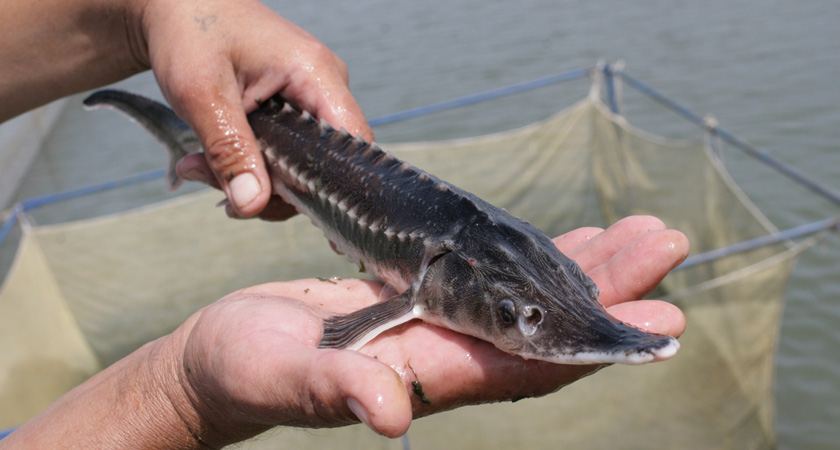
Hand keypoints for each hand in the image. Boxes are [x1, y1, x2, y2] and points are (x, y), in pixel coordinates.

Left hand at [139, 0, 373, 218]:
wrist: (175, 4)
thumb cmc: (190, 30)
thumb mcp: (202, 94)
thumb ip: (231, 152)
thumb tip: (253, 205)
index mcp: (317, 75)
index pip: (351, 149)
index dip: (335, 192)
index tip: (305, 224)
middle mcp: (324, 89)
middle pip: (324, 168)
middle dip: (269, 188)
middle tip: (213, 183)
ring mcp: (310, 101)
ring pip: (299, 168)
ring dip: (251, 179)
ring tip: (199, 166)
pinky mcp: (292, 112)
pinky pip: (284, 156)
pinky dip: (248, 166)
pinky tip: (210, 161)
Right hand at [165, 216, 687, 444]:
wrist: (226, 359)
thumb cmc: (245, 369)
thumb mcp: (282, 375)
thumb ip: (337, 390)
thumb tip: (391, 415)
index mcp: (426, 374)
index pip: (527, 364)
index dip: (595, 345)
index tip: (659, 318)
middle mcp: (447, 355)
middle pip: (545, 327)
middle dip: (609, 290)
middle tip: (665, 242)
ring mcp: (438, 328)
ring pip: (527, 302)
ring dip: (585, 269)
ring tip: (638, 234)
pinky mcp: (421, 303)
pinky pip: (492, 281)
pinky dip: (533, 260)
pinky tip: (566, 243)